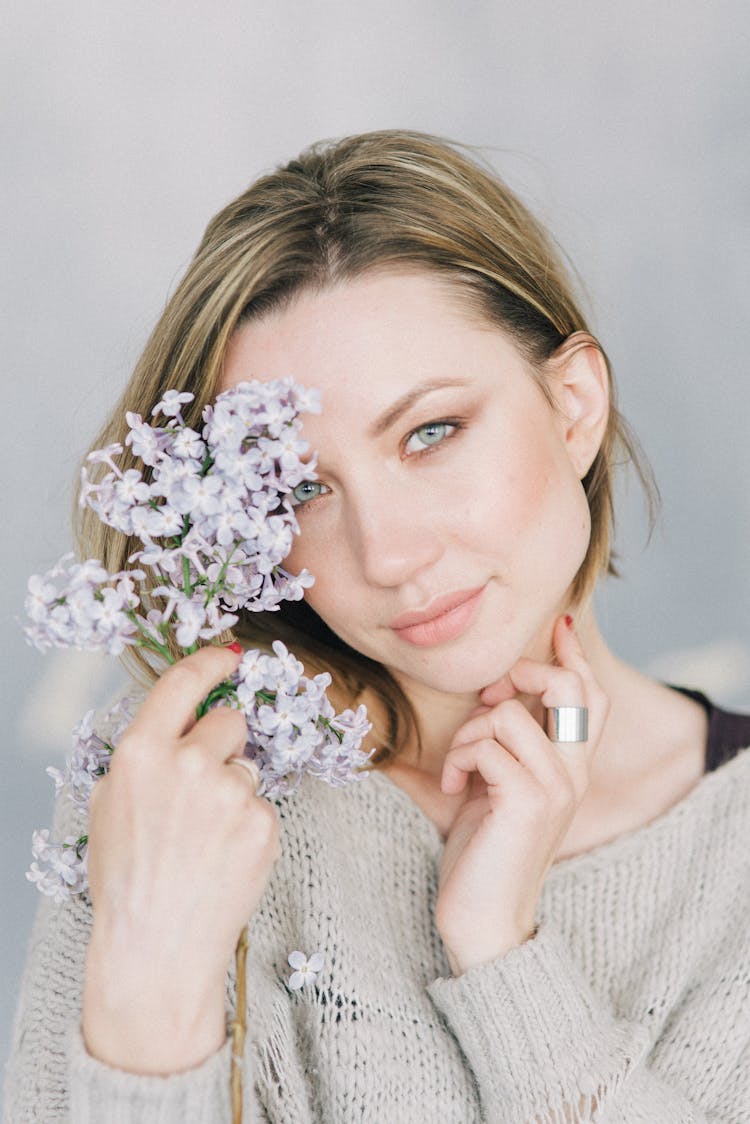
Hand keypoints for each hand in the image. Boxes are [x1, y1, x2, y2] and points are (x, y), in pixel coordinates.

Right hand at [82, 645, 280, 1071]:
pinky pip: (262, 804)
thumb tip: (174, 722)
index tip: (228, 655)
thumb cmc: (127, 879)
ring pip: (249, 766)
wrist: (156, 946)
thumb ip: (142, 755)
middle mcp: (188, 762)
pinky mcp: (263, 822)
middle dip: (223, 745)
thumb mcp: (109, 804)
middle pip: (229, 720)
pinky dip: (249, 825)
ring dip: (235, 789)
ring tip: (206, 838)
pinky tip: (224, 856)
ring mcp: (230, 792)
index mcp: (141, 752)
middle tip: (202, 791)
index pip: (184, 682)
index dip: (210, 662)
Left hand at [434, 615, 607, 975]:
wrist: (483, 919)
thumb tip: (472, 698)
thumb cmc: (481, 852)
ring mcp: (556, 786)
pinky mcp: (529, 801)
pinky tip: (453, 788)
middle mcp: (574, 773)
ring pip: (509, 712)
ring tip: (458, 767)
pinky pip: (486, 744)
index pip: (592, 697)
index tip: (556, 625)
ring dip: (468, 733)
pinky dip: (458, 759)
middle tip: (485, 699)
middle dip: (520, 674)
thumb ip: (495, 744)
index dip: (574, 656)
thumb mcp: (491, 787)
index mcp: (570, 768)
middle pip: (569, 687)